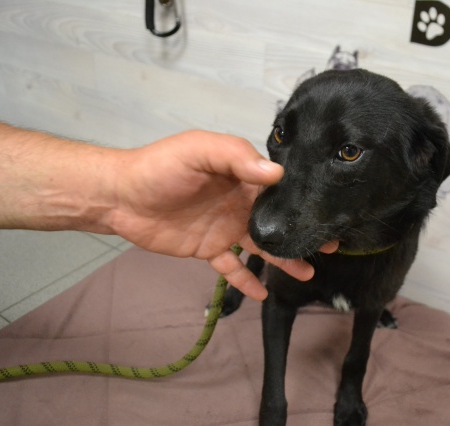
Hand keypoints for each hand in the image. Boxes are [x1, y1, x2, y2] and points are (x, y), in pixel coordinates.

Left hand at [109, 130, 335, 299]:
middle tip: (330, 245)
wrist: (120, 197)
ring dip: (283, 258)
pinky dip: (245, 281)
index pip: (278, 186)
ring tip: (307, 271)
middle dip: (301, 230)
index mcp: (240, 175)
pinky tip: (262, 294)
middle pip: (276, 219)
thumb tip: (276, 174)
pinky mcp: (208, 249)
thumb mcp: (199, 150)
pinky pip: (231, 268)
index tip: (328, 210)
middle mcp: (238, 201)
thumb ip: (235, 157)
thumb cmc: (160, 168)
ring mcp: (224, 227)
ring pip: (261, 245)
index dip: (302, 197)